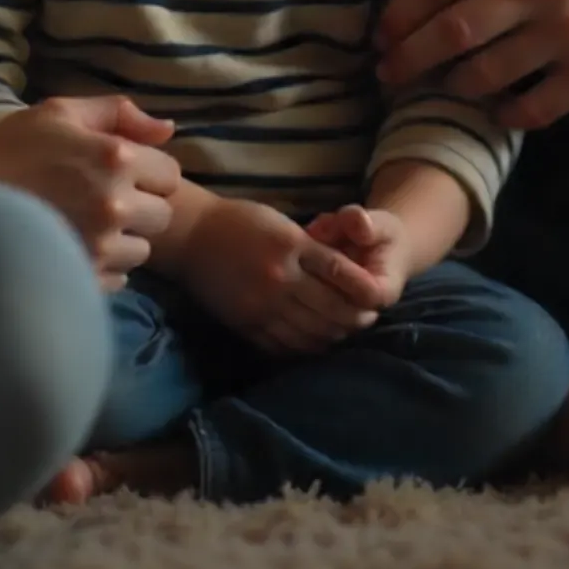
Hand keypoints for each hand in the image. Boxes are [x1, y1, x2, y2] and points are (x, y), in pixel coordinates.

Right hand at [0, 96, 179, 288]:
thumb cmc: (13, 145)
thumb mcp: (63, 111)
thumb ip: (120, 112)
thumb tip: (168, 130)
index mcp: (117, 158)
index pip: (170, 174)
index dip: (150, 171)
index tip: (124, 172)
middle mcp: (115, 204)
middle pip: (162, 216)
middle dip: (141, 206)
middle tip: (107, 199)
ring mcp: (98, 246)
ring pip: (141, 250)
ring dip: (124, 239)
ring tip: (90, 225)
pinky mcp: (81, 277)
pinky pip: (119, 279)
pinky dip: (105, 266)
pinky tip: (76, 247)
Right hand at [173, 196, 390, 355]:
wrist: (192, 236)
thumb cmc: (239, 221)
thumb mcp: (280, 223)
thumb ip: (309, 249)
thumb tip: (343, 275)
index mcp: (290, 245)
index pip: (339, 272)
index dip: (363, 289)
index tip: (376, 297)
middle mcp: (280, 278)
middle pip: (331, 308)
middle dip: (355, 317)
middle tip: (367, 320)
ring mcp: (262, 305)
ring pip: (311, 332)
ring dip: (333, 335)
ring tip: (344, 333)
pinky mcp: (247, 323)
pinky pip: (283, 344)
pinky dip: (304, 347)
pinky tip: (313, 343)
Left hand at [375, 0, 568, 129]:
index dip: (399, 14)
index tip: (382, 35)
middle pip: (452, 32)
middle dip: (409, 59)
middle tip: (388, 73)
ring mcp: (568, 31)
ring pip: (485, 75)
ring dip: (454, 86)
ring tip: (444, 86)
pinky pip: (529, 109)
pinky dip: (502, 114)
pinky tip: (494, 109)